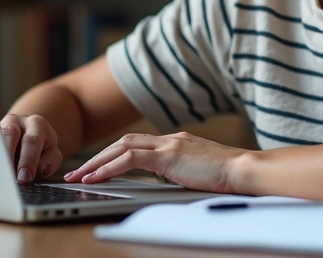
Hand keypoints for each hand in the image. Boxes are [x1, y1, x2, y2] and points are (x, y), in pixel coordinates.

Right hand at [0, 114, 62, 182]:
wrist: (27, 137)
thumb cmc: (41, 149)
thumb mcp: (52, 154)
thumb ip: (51, 161)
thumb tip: (43, 168)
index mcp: (36, 124)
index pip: (32, 140)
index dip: (28, 160)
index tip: (25, 177)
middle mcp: (16, 121)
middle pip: (9, 133)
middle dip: (9, 157)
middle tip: (10, 177)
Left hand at [63, 131, 250, 193]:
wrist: (246, 171)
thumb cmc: (229, 178)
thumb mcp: (198, 175)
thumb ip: (180, 174)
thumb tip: (166, 184)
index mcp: (176, 143)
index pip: (136, 145)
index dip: (113, 156)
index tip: (96, 168)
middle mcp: (170, 139)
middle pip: (123, 143)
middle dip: (97, 157)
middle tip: (76, 172)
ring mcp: (169, 145)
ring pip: (121, 147)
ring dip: (96, 162)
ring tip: (78, 176)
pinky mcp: (169, 155)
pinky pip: (130, 159)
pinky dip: (108, 168)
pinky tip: (95, 178)